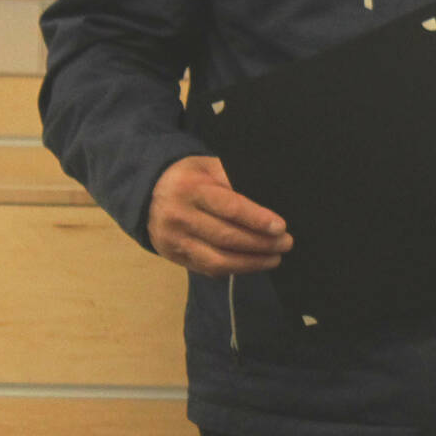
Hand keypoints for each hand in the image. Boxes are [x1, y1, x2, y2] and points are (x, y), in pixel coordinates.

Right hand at [147, 155, 290, 276]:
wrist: (150, 193)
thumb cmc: (192, 177)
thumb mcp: (210, 166)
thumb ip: (235, 179)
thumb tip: (267, 197)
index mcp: (191, 189)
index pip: (229, 207)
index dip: (257, 219)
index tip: (280, 227)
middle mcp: (179, 217)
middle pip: (225, 237)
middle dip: (260, 243)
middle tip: (286, 244)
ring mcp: (174, 240)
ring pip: (216, 259)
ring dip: (250, 262)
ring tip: (275, 258)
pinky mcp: (173, 256)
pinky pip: (207, 268)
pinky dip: (233, 269)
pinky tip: (252, 264)